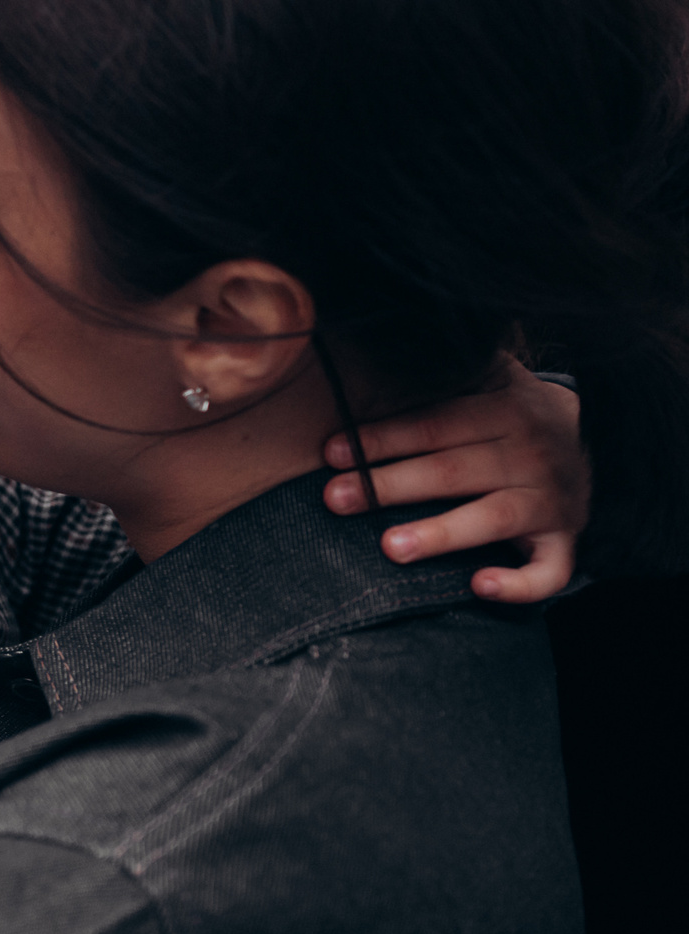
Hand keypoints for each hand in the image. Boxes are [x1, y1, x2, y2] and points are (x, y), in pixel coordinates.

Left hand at [322, 359, 587, 603]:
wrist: (602, 443)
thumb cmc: (514, 417)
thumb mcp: (490, 382)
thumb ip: (446, 372)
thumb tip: (383, 347)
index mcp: (506, 409)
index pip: (435, 424)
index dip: (382, 438)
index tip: (332, 452)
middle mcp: (531, 454)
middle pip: (452, 471)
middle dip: (390, 485)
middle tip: (336, 498)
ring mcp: (552, 500)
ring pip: (493, 518)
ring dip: (442, 533)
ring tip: (391, 547)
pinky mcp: (564, 540)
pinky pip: (548, 570)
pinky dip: (519, 584)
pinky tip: (479, 585)